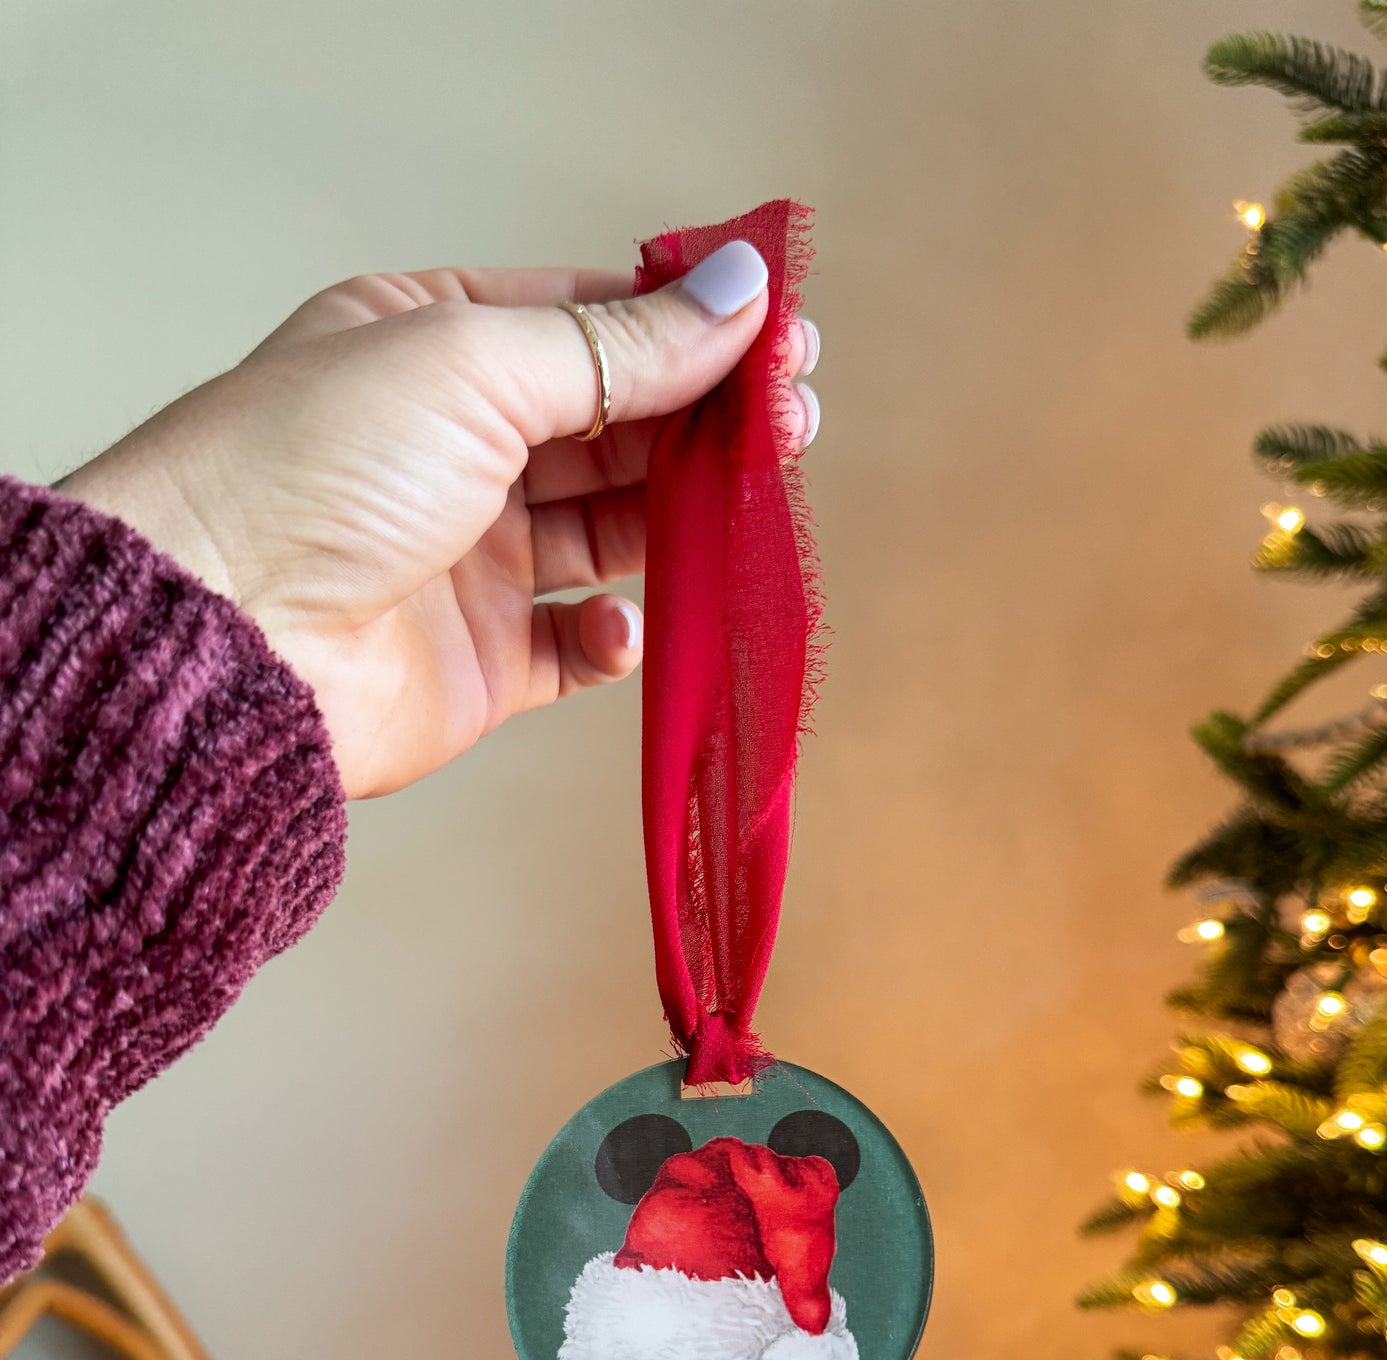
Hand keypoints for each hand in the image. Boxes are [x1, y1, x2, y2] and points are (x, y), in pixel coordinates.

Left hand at [59, 240, 821, 798]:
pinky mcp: (478, 661)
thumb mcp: (475, 363)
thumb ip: (617, 343)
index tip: (777, 339)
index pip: (583, 321)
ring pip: (607, 531)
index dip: (684, 329)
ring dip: (678, 520)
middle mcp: (448, 450)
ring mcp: (464, 558)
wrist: (224, 636)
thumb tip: (738, 298)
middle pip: (608, 427)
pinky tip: (621, 618)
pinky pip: (575, 644)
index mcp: (428, 347)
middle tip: (790, 425)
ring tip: (744, 511)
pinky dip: (613, 634)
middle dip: (701, 423)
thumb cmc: (310, 472)